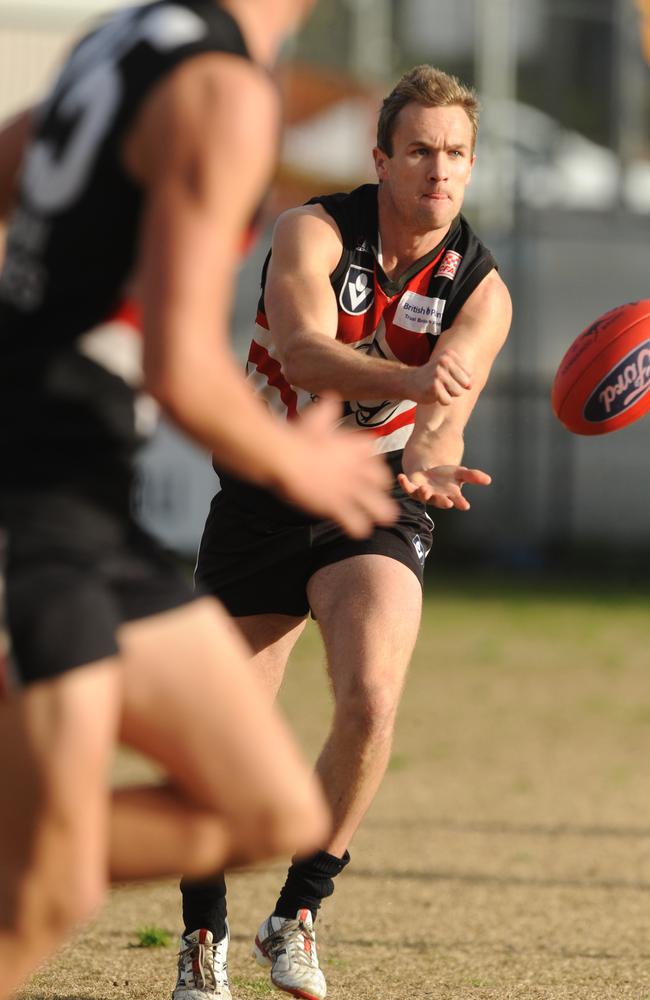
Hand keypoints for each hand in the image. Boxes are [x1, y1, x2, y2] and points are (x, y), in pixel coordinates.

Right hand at [281, 395, 397, 537]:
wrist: (283, 457)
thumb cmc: (297, 436)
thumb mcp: (314, 418)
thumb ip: (327, 410)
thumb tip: (332, 397)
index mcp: (354, 447)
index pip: (376, 456)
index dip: (375, 464)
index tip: (372, 470)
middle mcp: (357, 468)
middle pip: (382, 480)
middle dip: (382, 488)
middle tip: (378, 493)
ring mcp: (349, 489)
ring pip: (377, 506)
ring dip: (381, 512)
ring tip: (384, 518)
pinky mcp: (337, 506)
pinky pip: (356, 522)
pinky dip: (358, 527)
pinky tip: (358, 530)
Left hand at [397, 464, 490, 509]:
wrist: (429, 471)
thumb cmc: (446, 475)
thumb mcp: (461, 473)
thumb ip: (473, 476)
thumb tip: (488, 480)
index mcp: (451, 496)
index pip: (457, 501)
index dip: (460, 503)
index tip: (465, 505)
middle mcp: (437, 497)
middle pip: (440, 502)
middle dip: (442, 502)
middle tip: (446, 502)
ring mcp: (424, 494)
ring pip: (423, 497)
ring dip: (424, 494)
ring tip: (425, 489)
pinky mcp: (412, 489)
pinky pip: (407, 488)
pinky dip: (404, 484)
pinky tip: (401, 476)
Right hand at [409, 349, 471, 404]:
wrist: (409, 381)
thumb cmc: (432, 377)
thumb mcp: (449, 369)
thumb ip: (464, 375)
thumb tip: (470, 385)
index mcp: (450, 354)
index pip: (468, 375)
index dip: (458, 380)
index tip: (446, 377)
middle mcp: (445, 361)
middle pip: (465, 383)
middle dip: (456, 388)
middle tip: (442, 384)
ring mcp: (438, 373)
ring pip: (458, 392)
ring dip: (449, 394)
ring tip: (438, 388)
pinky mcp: (433, 385)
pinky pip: (448, 401)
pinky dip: (442, 401)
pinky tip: (433, 394)